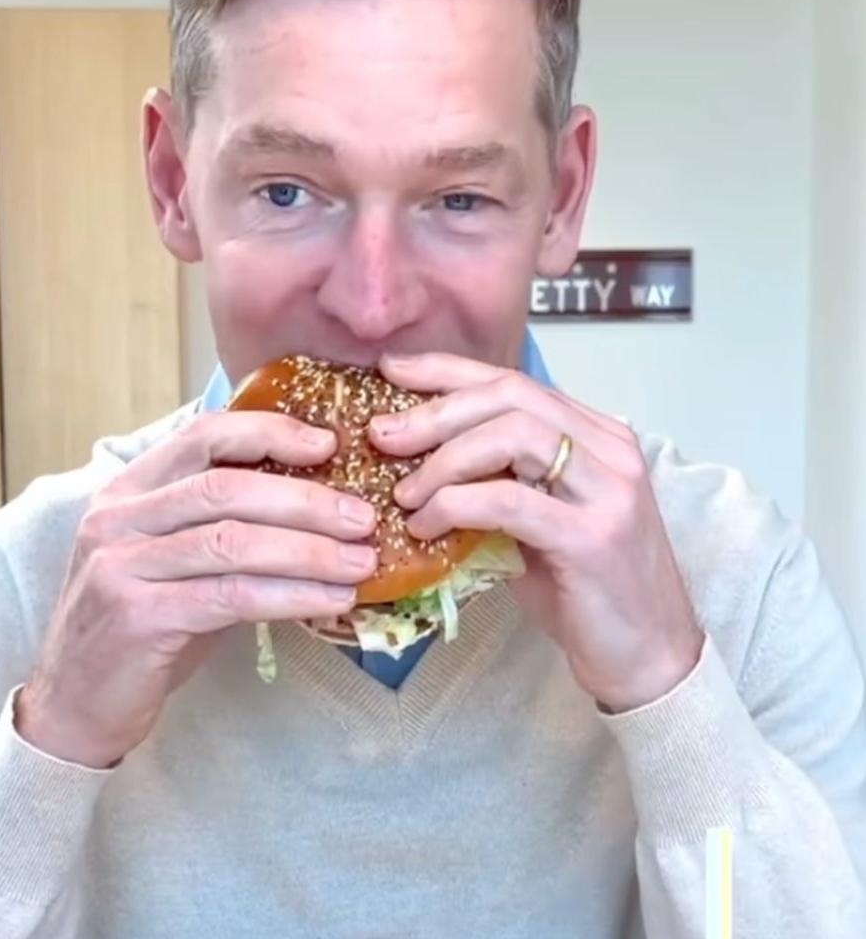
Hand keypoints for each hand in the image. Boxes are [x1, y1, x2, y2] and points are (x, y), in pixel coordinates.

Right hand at [18, 411, 379, 767]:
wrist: (75, 704)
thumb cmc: (138, 631)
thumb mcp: (170, 566)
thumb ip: (221, 531)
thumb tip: (319, 512)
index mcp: (125, 492)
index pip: (201, 436)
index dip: (269, 431)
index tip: (327, 444)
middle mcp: (116, 520)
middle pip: (225, 488)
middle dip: (305, 499)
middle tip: (363, 516)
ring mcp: (120, 566)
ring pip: (232, 541)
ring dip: (309, 550)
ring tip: (361, 561)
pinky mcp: (138, 617)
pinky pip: (231, 596)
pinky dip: (290, 594)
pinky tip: (330, 600)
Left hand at [372, 351, 703, 710]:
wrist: (644, 656)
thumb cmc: (582, 589)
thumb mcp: (533, 519)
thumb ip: (495, 478)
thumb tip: (411, 456)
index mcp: (595, 436)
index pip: (513, 380)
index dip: (446, 370)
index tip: (389, 371)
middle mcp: (609, 450)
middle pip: (509, 396)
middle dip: (434, 411)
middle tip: (382, 436)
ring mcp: (607, 490)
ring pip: (512, 435)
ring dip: (443, 460)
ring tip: (405, 494)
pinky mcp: (592, 536)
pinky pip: (508, 499)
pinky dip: (454, 506)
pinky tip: (425, 527)